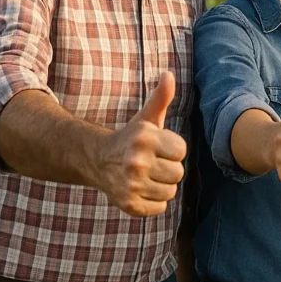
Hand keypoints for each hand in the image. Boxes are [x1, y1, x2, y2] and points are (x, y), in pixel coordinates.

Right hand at [96, 71, 186, 216]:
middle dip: (168, 168)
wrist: (98, 161)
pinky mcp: (128, 204)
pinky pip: (160, 207)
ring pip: (171, 191)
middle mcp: (136, 162)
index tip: (158, 147)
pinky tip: (141, 189)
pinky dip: (154, 202)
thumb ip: (161, 97)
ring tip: (147, 176)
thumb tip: (169, 74)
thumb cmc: (132, 138)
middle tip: (152, 163)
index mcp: (144, 139)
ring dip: (162, 185)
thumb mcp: (147, 117)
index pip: (181, 151)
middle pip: (178, 173)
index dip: (172, 149)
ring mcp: (130, 185)